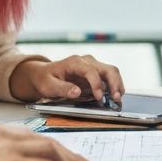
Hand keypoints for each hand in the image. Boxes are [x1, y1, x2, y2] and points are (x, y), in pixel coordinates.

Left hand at [10, 54, 124, 103]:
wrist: (43, 74)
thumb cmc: (45, 79)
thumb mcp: (48, 86)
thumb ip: (62, 88)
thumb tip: (77, 92)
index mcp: (74, 63)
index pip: (91, 71)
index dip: (97, 84)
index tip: (99, 98)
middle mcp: (86, 61)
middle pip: (107, 69)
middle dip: (114, 83)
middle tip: (116, 98)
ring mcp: (92, 66)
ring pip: (111, 71)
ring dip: (117, 84)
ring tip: (118, 99)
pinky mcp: (95, 72)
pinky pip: (109, 77)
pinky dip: (114, 86)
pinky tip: (114, 96)